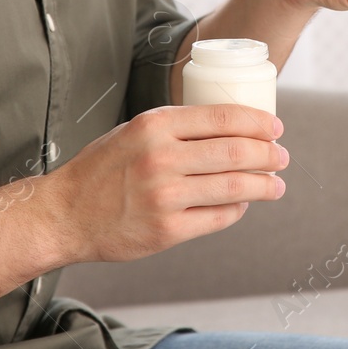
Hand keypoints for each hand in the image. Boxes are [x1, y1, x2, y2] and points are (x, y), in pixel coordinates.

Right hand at [48, 103, 286, 263]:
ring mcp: (165, 196)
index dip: (258, 123)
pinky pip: (218, 217)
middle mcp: (161, 158)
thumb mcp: (135, 131)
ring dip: (263, 185)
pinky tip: (243, 204)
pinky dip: (237, 209)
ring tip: (276, 184)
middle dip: (269, 154)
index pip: (223, 118)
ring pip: (233, 187)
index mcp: (156, 125)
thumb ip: (177, 127)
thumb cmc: (102, 169)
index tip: (276, 128)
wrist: (65, 213)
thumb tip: (231, 128)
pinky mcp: (167, 230)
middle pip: (235, 152)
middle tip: (283, 156)